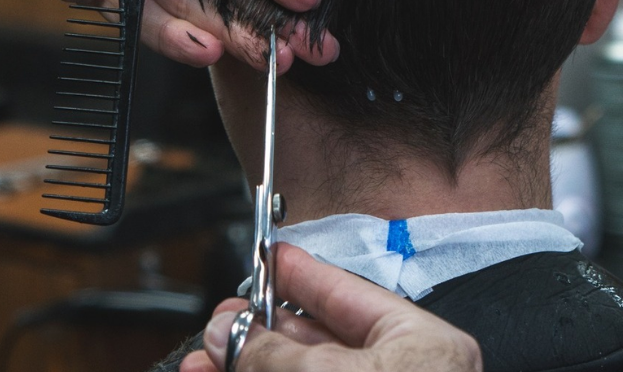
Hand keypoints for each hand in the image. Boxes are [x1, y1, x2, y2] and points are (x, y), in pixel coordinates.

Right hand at [182, 244, 481, 371]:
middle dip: (256, 334)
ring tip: (202, 364)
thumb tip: (229, 334)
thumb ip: (275, 355)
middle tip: (217, 328)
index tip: (264, 261)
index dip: (299, 275)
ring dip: (247, 370)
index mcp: (419, 348)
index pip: (347, 294)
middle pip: (314, 343)